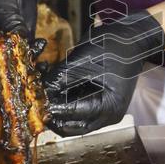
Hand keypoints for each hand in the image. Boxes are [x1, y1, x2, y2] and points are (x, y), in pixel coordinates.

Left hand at [43, 10, 164, 135]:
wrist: (133, 37)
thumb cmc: (113, 46)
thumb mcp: (82, 61)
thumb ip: (59, 79)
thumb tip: (37, 91)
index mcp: (108, 107)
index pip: (71, 113)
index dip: (49, 107)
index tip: (32, 101)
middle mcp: (108, 116)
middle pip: (72, 126)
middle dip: (52, 115)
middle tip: (33, 102)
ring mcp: (106, 112)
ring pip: (73, 120)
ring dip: (57, 109)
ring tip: (41, 95)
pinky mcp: (102, 105)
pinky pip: (79, 110)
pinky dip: (66, 102)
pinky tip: (53, 90)